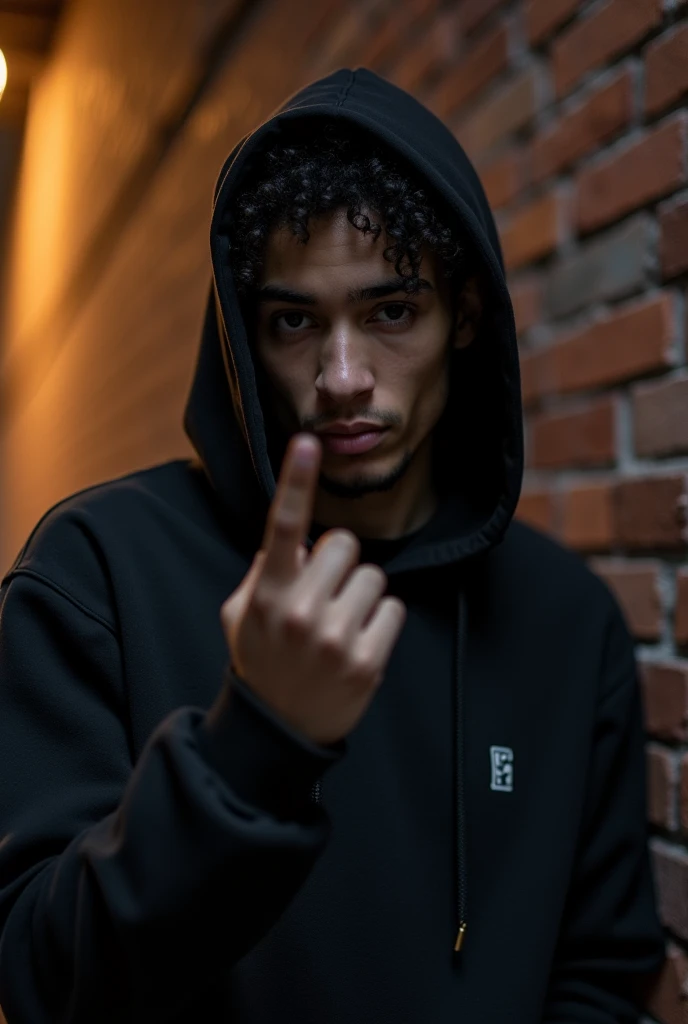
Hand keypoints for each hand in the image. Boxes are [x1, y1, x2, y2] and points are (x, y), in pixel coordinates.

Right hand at [220, 433, 406, 744]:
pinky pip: (393, 609)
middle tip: (322, 595)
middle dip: (337, 562)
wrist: (279, 730)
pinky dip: (379, 621)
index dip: (296, 481)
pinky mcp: (369, 661)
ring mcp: (337, 639)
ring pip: (373, 576)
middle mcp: (301, 613)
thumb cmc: (260, 661)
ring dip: (360, 593)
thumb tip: (297, 540)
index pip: (283, 527)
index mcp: (268, 595)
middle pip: (344, 544)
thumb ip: (263, 571)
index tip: (307, 443)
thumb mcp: (240, 614)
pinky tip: (358, 643)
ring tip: (339, 625)